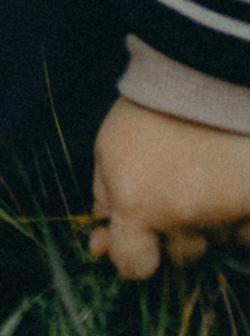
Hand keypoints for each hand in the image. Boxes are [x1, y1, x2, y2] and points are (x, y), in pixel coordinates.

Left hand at [89, 96, 249, 280]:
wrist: (206, 69)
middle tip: (181, 183)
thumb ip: (105, 200)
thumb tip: (100, 249)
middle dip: (180, 230)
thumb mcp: (110, 148)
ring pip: (222, 240)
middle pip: (184, 254)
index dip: (136, 255)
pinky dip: (245, 213)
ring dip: (215, 218)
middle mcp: (184, 215)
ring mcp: (228, 210)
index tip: (141, 239)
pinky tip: (234, 179)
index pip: (135, 266)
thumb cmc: (152, 107)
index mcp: (137, 204)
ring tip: (209, 170)